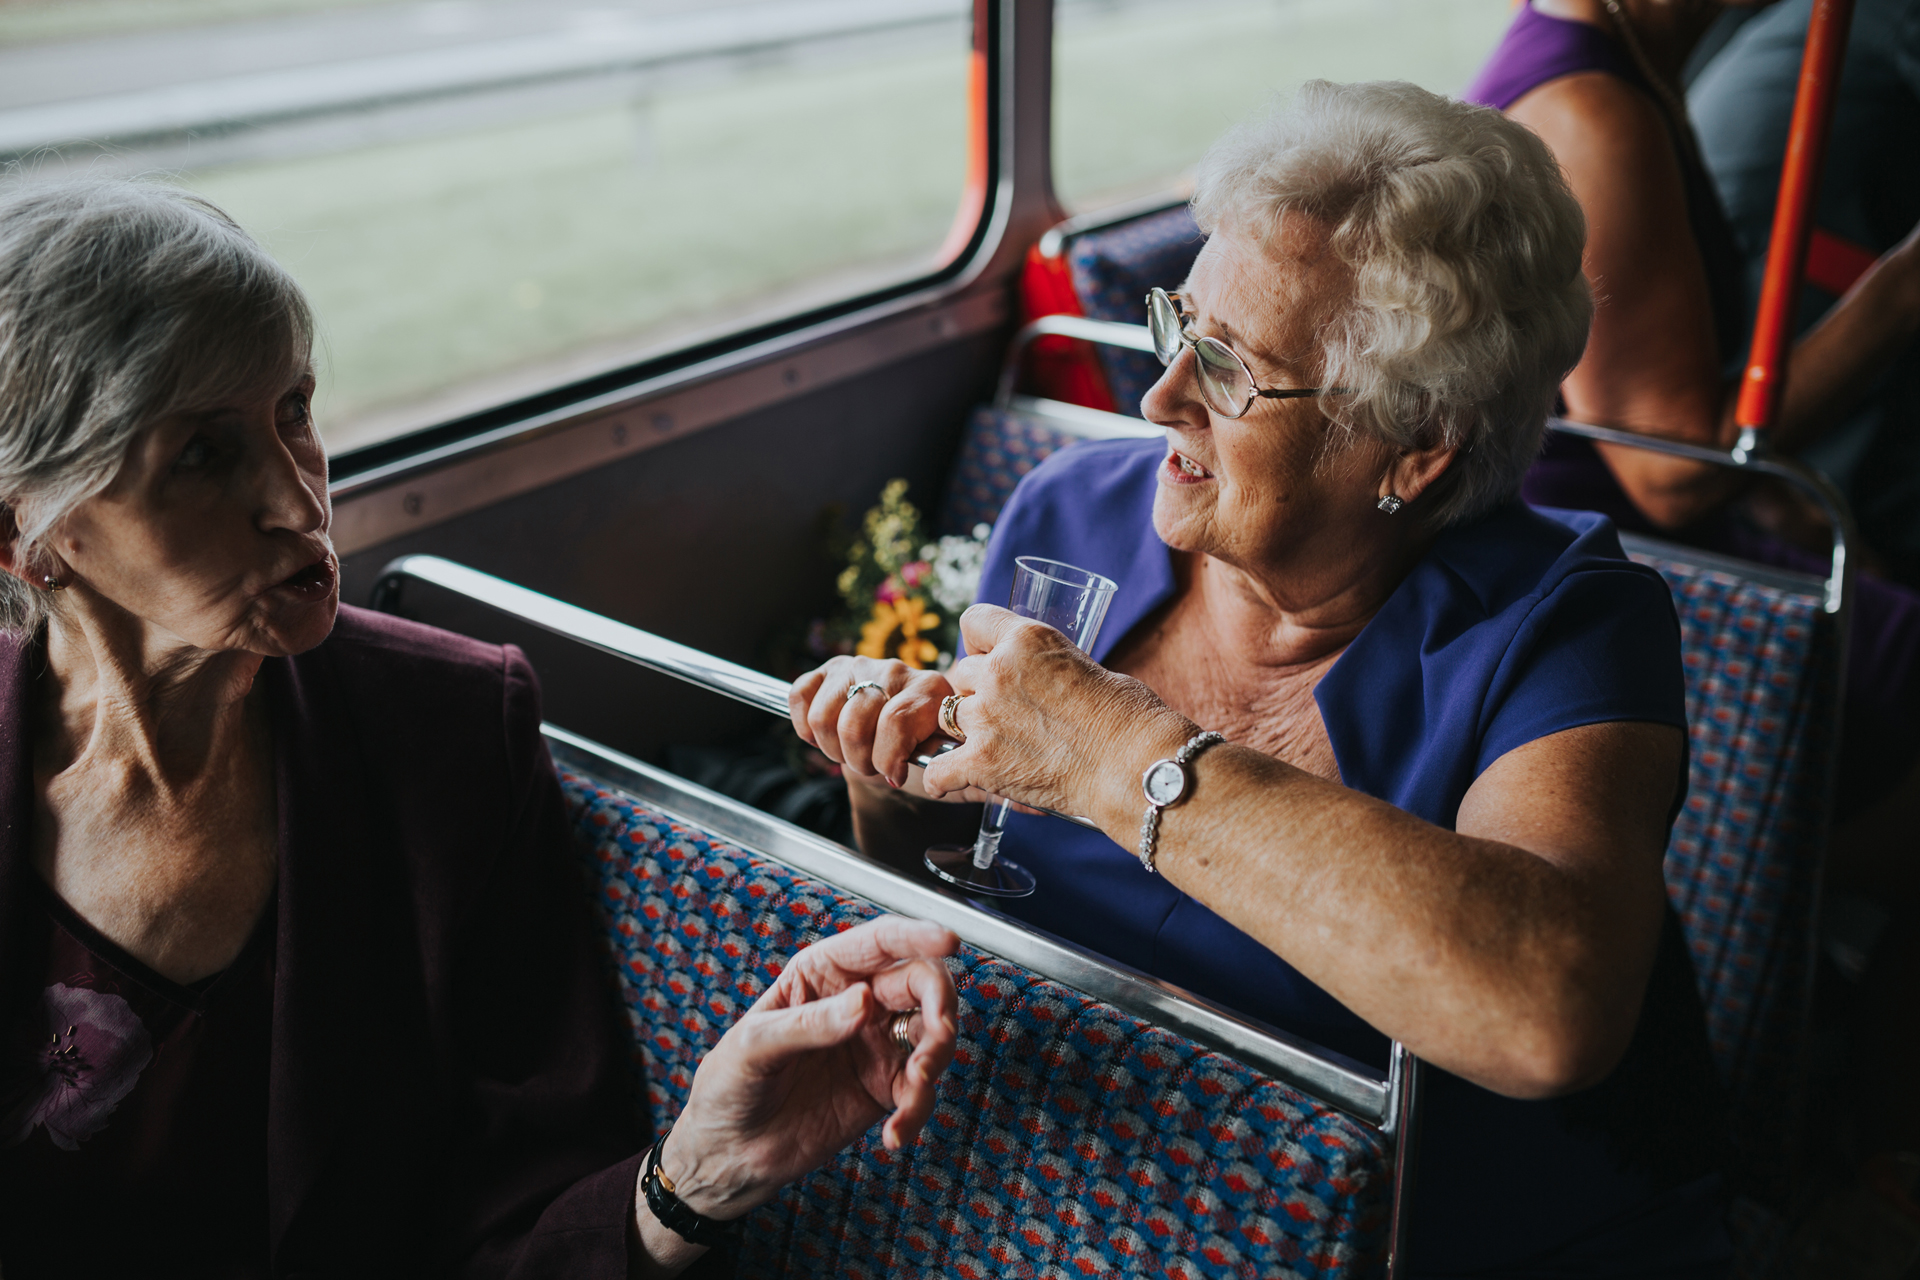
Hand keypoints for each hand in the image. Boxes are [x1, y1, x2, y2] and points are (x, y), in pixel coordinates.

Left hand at [651, 916, 959, 1223]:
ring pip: (931, 1034)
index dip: (918, 935)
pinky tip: (896, 1134)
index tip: (948, 940)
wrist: (726, 1156)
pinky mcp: (882, 1089)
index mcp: (822, 974)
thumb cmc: (727, 1087)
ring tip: (915, 1088)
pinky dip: (918, 1110)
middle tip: (937, 1035)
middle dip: (939, 1006)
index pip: (880, 942)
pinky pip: (918, 1090)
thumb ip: (810, 1024)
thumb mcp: (754, 1047)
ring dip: (935, 1058)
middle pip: (920, 983)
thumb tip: (863, 1002)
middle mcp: (856, 1002)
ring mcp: (873, 1045)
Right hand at [789, 655, 951, 784]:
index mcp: (930, 690)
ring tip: (851, 753)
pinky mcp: (830, 669)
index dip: (886, 759)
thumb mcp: (946, 762)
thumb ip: (952, 771)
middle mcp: (894, 671)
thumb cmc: (925, 753)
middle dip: (857, 760)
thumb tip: (961, 785)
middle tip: (869, 766)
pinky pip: (800, 695)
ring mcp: (859, 666)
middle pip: (853, 725)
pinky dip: (805, 727)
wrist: (904, 739)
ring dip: (833, 748)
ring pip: (823, 717)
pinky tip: (826, 737)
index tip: (893, 776)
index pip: (894, 722)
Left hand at [921, 605, 1191, 819]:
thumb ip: (1045, 665)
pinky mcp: (981, 761)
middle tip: (1005, 715)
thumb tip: (1038, 680)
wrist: (1135, 765)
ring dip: (969, 731)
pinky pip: (940, 769)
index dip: (979, 644)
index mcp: (1026, 637)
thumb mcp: (1084, 664)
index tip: (989, 660)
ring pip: (950, 716)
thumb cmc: (1128, 717)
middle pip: (961, 674)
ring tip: (999, 749)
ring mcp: (986, 716)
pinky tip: (956, 780)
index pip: (973, 621)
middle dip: (978, 692)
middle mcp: (999, 670)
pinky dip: (946, 777)